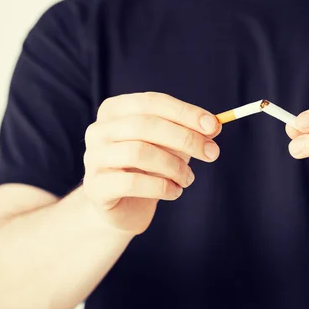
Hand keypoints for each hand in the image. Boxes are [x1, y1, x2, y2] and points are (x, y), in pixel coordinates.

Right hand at [83, 92, 221, 234]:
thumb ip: (190, 132)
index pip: (152, 102)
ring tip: (188, 178)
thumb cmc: (149, 168)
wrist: (124, 206)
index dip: (185, 112)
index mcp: (115, 109)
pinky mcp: (96, 187)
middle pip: (145, 125)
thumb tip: (214, 125)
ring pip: (139, 153)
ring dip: (174, 166)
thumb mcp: (171, 145)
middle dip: (185, 138)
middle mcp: (99, 130)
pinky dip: (161, 187)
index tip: (214, 126)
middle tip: (212, 154)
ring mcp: (93, 158)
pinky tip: (175, 192)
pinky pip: (132, 182)